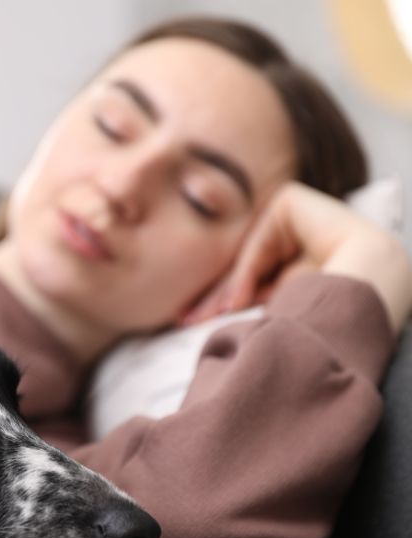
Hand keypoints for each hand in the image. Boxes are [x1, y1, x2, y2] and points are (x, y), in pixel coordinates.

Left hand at [182, 181, 411, 333]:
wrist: (369, 289)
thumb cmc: (331, 305)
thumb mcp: (277, 303)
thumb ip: (245, 295)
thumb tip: (202, 309)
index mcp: (295, 260)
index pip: (247, 278)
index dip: (218, 300)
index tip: (188, 320)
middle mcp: (293, 236)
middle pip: (241, 265)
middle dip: (213, 295)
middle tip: (185, 318)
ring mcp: (292, 216)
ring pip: (245, 255)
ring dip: (225, 291)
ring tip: (210, 318)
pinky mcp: (291, 200)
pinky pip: (258, 240)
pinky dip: (246, 272)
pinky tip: (239, 303)